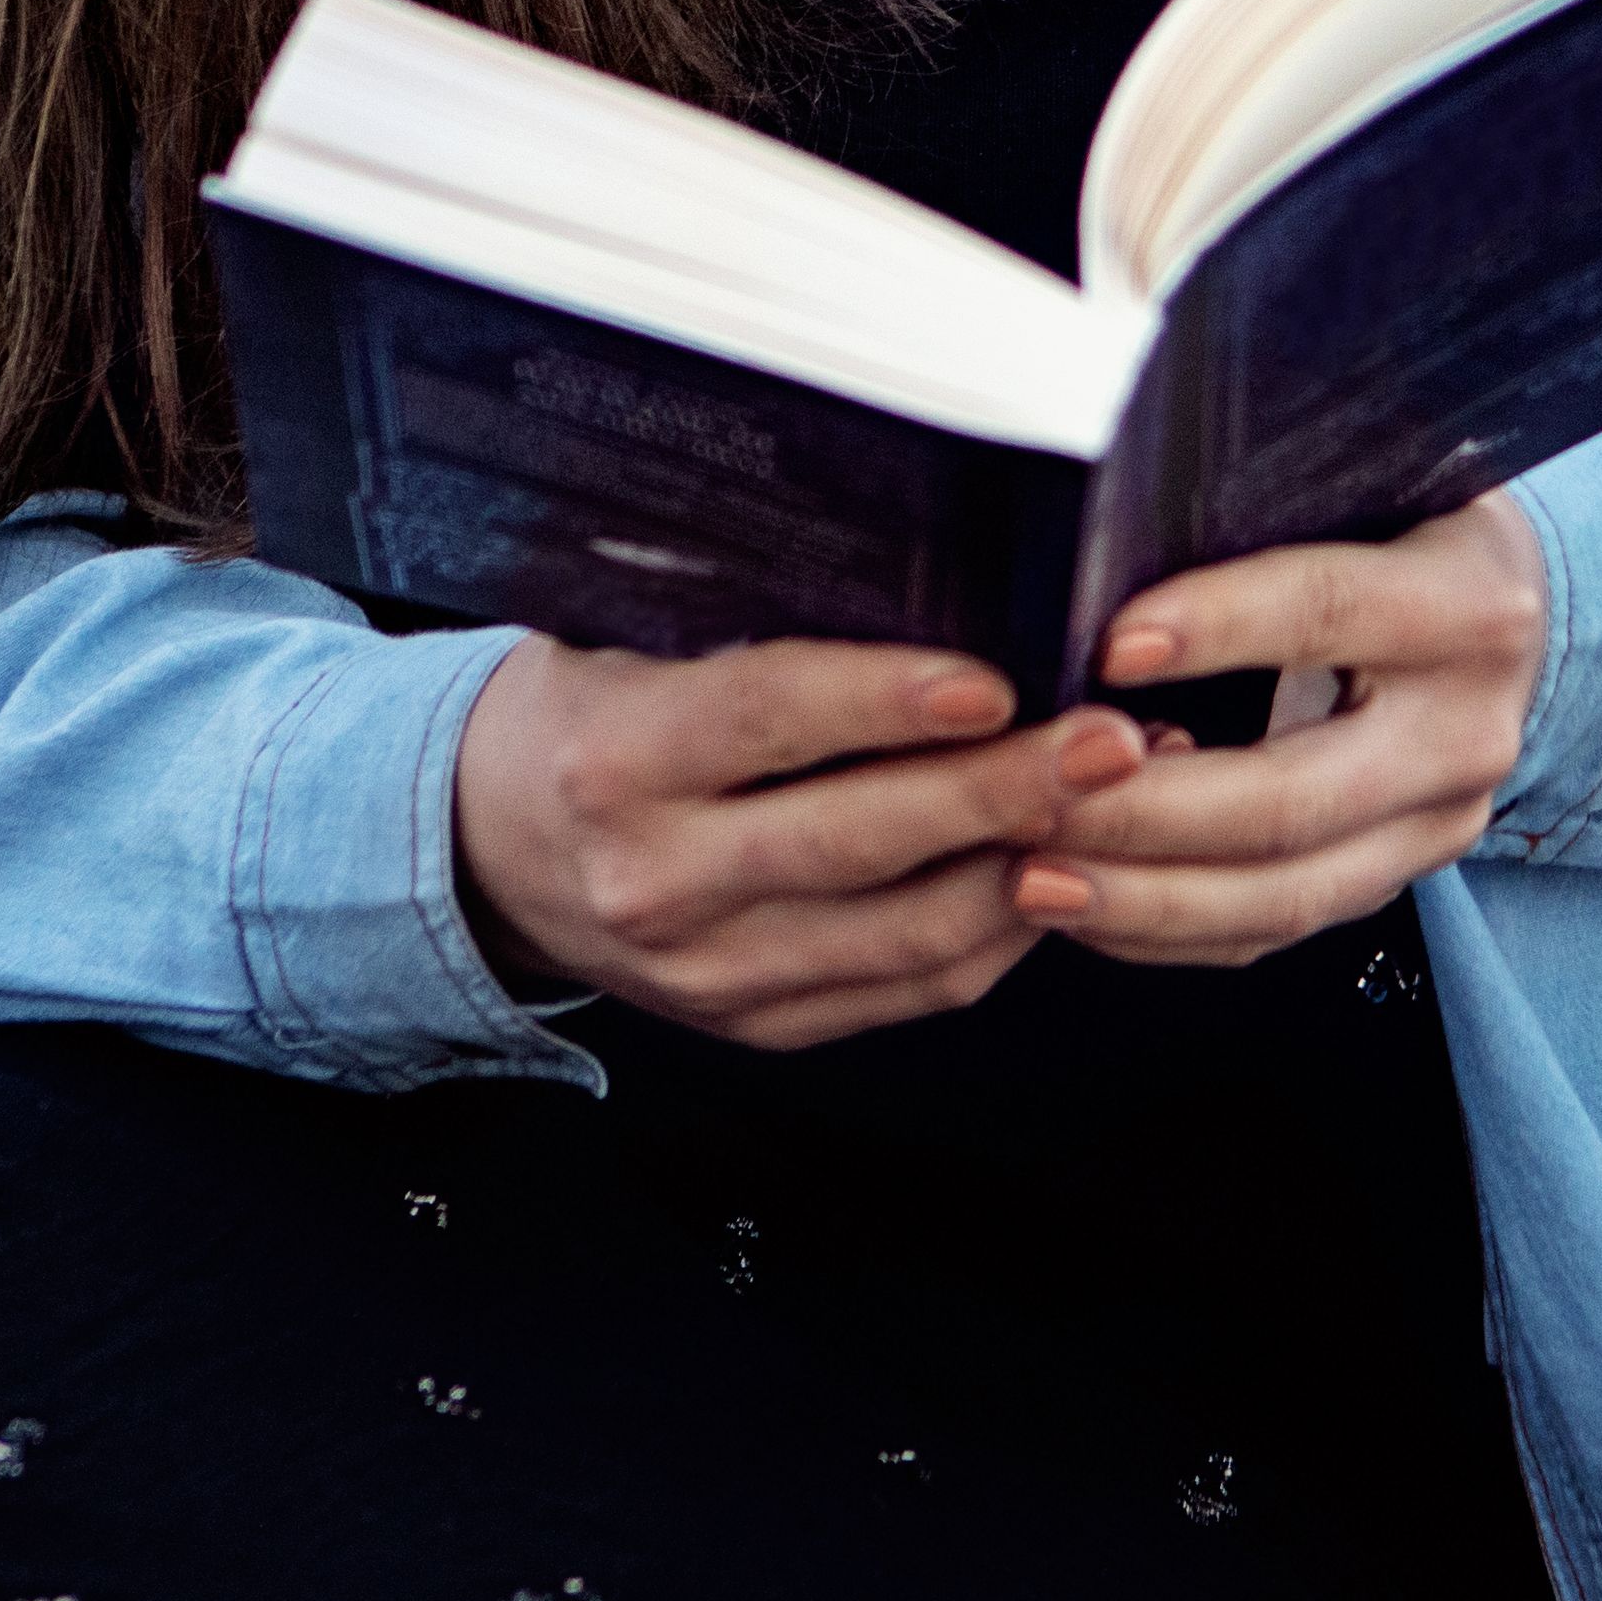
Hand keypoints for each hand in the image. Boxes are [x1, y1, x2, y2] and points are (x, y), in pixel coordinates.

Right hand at [449, 633, 1142, 1050]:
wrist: (479, 853)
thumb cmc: (582, 712)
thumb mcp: (626, 640)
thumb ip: (754, 623)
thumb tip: (936, 575)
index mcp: (613, 760)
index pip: (765, 720)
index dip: (886, 700)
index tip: (997, 676)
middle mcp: (655, 879)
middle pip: (857, 840)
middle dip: (1003, 790)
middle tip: (1113, 740)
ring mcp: (707, 972)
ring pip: (903, 933)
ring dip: (1031, 869)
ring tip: (1122, 799)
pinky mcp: (755, 1024)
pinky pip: (908, 987)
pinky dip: (1000, 930)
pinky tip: (1063, 865)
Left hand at [1010, 494, 1546, 967]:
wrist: (1516, 617)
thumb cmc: (1402, 527)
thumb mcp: (1366, 486)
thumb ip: (1265, 507)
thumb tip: (1109, 533)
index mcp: (1469, 605)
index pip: (1329, 612)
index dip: (1218, 628)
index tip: (1105, 647)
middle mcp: (1466, 730)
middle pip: (1292, 797)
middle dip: (1144, 807)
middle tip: (1030, 792)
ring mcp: (1438, 825)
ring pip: (1281, 892)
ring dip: (1142, 894)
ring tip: (1031, 874)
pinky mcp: (1397, 879)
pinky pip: (1273, 930)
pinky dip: (1167, 928)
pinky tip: (1085, 905)